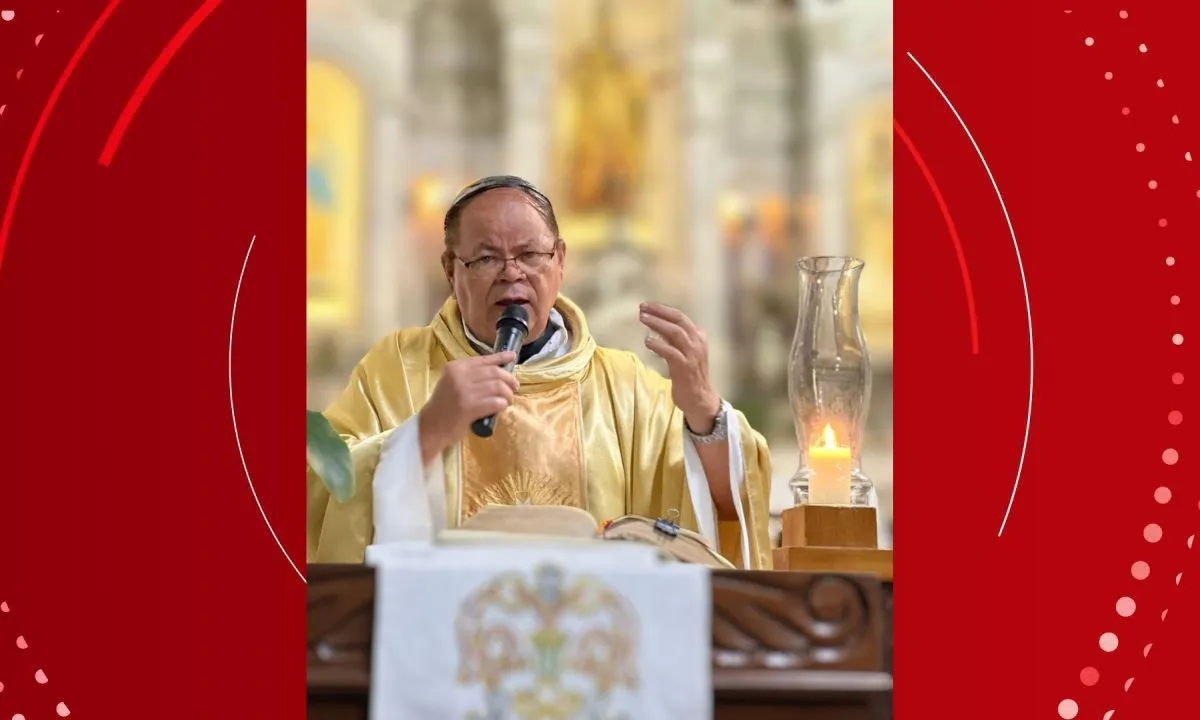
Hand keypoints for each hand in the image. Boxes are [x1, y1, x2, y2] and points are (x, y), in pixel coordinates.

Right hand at [418, 351, 518, 464]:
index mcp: (455, 367)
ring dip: (508, 394)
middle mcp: (459, 376)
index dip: (500, 358)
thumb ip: (469, 375)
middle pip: (494, 372)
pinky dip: (502, 404)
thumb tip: (497, 370)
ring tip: (508, 400)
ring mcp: (464, 392)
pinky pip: (495, 402)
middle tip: (514, 387)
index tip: (512, 357)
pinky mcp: (469, 408)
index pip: (483, 360)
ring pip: (498, 387)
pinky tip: (502, 407)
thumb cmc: (445, 405)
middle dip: (509, 379)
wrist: (431, 426)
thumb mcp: (452, 383)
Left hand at [639, 302, 721, 432]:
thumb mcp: (683, 351)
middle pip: (678, 320)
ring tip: (643, 319)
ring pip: (676, 333)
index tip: (647, 305)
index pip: (679, 317)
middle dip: (659, 312)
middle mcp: (697, 342)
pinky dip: (659, 345)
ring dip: (657, 324)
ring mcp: (692, 355)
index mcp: (698, 336)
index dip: (662, 309)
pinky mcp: (685, 368)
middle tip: (642, 308)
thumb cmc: (688, 374)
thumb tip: (655, 323)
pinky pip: (671, 352)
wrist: (699, 398)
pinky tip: (647, 341)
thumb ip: (673, 338)